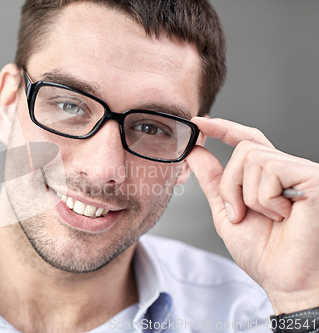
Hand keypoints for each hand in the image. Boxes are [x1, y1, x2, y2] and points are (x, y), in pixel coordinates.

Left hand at [186, 117, 318, 313]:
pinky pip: (270, 169)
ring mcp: (301, 172)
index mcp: (269, 177)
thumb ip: (213, 182)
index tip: (199, 122)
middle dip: (230, 186)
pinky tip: (284, 215)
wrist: (285, 280)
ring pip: (252, 158)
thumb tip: (195, 153)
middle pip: (244, 150)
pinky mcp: (312, 176)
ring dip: (247, 195)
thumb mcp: (226, 212)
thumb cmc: (263, 253)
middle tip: (241, 214)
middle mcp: (287, 169)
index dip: (224, 128)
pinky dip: (265, 199)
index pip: (247, 140)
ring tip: (269, 218)